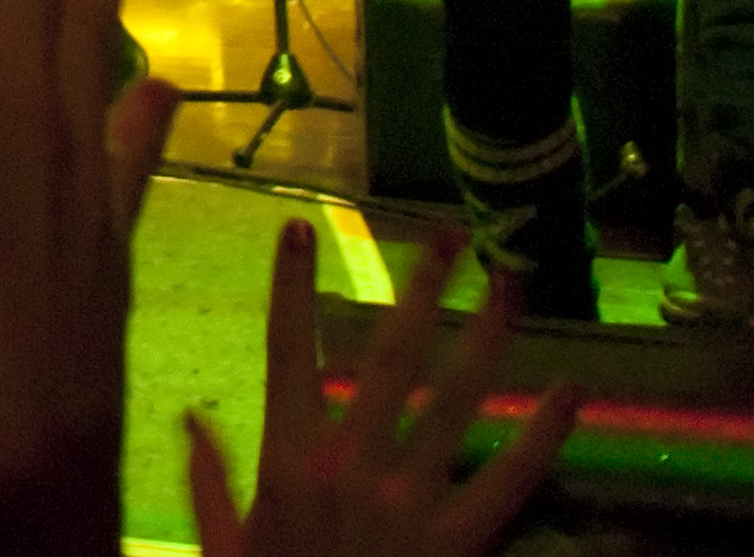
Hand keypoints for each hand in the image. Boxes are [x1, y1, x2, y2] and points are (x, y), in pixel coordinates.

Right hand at [185, 220, 576, 556]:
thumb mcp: (223, 545)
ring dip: (487, 337)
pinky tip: (568, 392)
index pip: (287, 349)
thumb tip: (185, 419)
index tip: (299, 228)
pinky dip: (544, 434)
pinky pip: (511, 478)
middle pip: (391, 354)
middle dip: (423, 288)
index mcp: (288, 456)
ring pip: (457, 399)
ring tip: (510, 286)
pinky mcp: (460, 540)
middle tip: (450, 235)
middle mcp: (351, 462)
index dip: (290, 285)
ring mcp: (410, 499)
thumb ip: (209, 482)